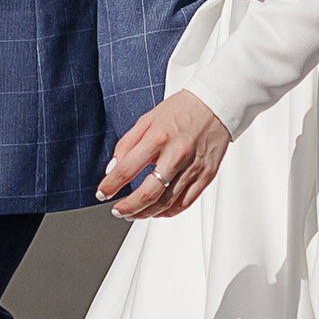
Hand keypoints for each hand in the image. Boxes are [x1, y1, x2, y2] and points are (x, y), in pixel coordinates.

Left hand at [98, 91, 229, 221]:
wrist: (216, 104)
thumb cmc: (181, 110)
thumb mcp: (147, 120)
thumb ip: (127, 144)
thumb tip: (112, 168)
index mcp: (158, 137)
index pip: (127, 169)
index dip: (110, 186)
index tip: (102, 193)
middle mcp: (176, 154)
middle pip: (148, 193)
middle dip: (127, 207)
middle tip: (117, 211)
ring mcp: (193, 167)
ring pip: (166, 203)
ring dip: (145, 213)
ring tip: (134, 213)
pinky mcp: (206, 175)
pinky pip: (185, 203)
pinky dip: (168, 212)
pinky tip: (157, 211)